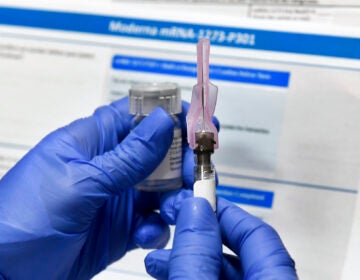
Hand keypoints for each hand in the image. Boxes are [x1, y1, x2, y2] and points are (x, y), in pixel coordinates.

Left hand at [0, 97, 189, 278]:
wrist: (3, 276)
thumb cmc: (21, 220)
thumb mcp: (80, 183)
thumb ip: (127, 157)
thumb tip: (163, 122)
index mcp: (91, 141)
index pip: (136, 114)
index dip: (169, 113)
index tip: (199, 122)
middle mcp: (109, 166)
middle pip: (158, 152)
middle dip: (181, 161)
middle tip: (195, 173)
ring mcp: (117, 197)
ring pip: (162, 188)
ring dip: (175, 197)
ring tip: (174, 209)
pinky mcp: (122, 227)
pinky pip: (153, 221)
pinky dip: (157, 228)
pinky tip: (145, 234)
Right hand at [145, 195, 297, 278]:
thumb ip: (197, 254)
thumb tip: (195, 210)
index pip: (257, 233)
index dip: (224, 210)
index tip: (196, 198)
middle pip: (238, 251)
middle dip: (198, 234)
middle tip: (171, 222)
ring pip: (222, 270)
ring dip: (189, 257)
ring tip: (156, 258)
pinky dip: (191, 274)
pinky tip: (167, 273)